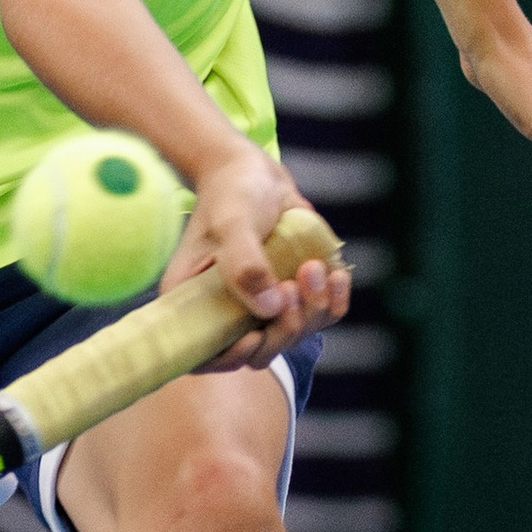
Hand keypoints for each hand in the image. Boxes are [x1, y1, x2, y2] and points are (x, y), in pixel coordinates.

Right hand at [166, 146, 352, 366]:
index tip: (252, 335)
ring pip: (292, 336)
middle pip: (258, 353)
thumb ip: (245, 263)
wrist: (257, 173)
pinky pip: (320, 317)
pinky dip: (333, 302)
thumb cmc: (233, 194)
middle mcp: (227, 312)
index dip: (231, 358)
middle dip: (282, 329)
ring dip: (311, 309)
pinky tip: (336, 273)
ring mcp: (262, 307)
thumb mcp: (233, 223)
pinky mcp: (293, 295)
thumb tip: (269, 308)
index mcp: (195, 303)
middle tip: (292, 286)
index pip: (207, 356)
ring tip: (312, 267)